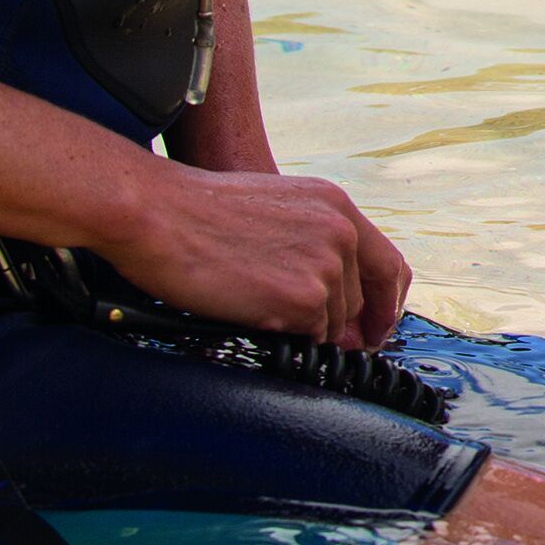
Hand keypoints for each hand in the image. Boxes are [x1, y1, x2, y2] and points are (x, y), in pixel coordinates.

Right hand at [102, 164, 412, 347]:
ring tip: (260, 312)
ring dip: (306, 329)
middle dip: (341, 325)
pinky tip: (254, 317)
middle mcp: (341, 232)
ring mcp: (325, 266)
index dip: (386, 303)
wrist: (157, 214)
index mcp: (335, 205)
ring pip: (333, 322)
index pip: (388, 264)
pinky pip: (309, 336)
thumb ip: (310, 244)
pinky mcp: (302, 299)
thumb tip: (332, 301)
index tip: (375, 327)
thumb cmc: (197, 211)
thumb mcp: (273, 209)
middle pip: (359, 300)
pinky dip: (286, 337)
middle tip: (314, 338)